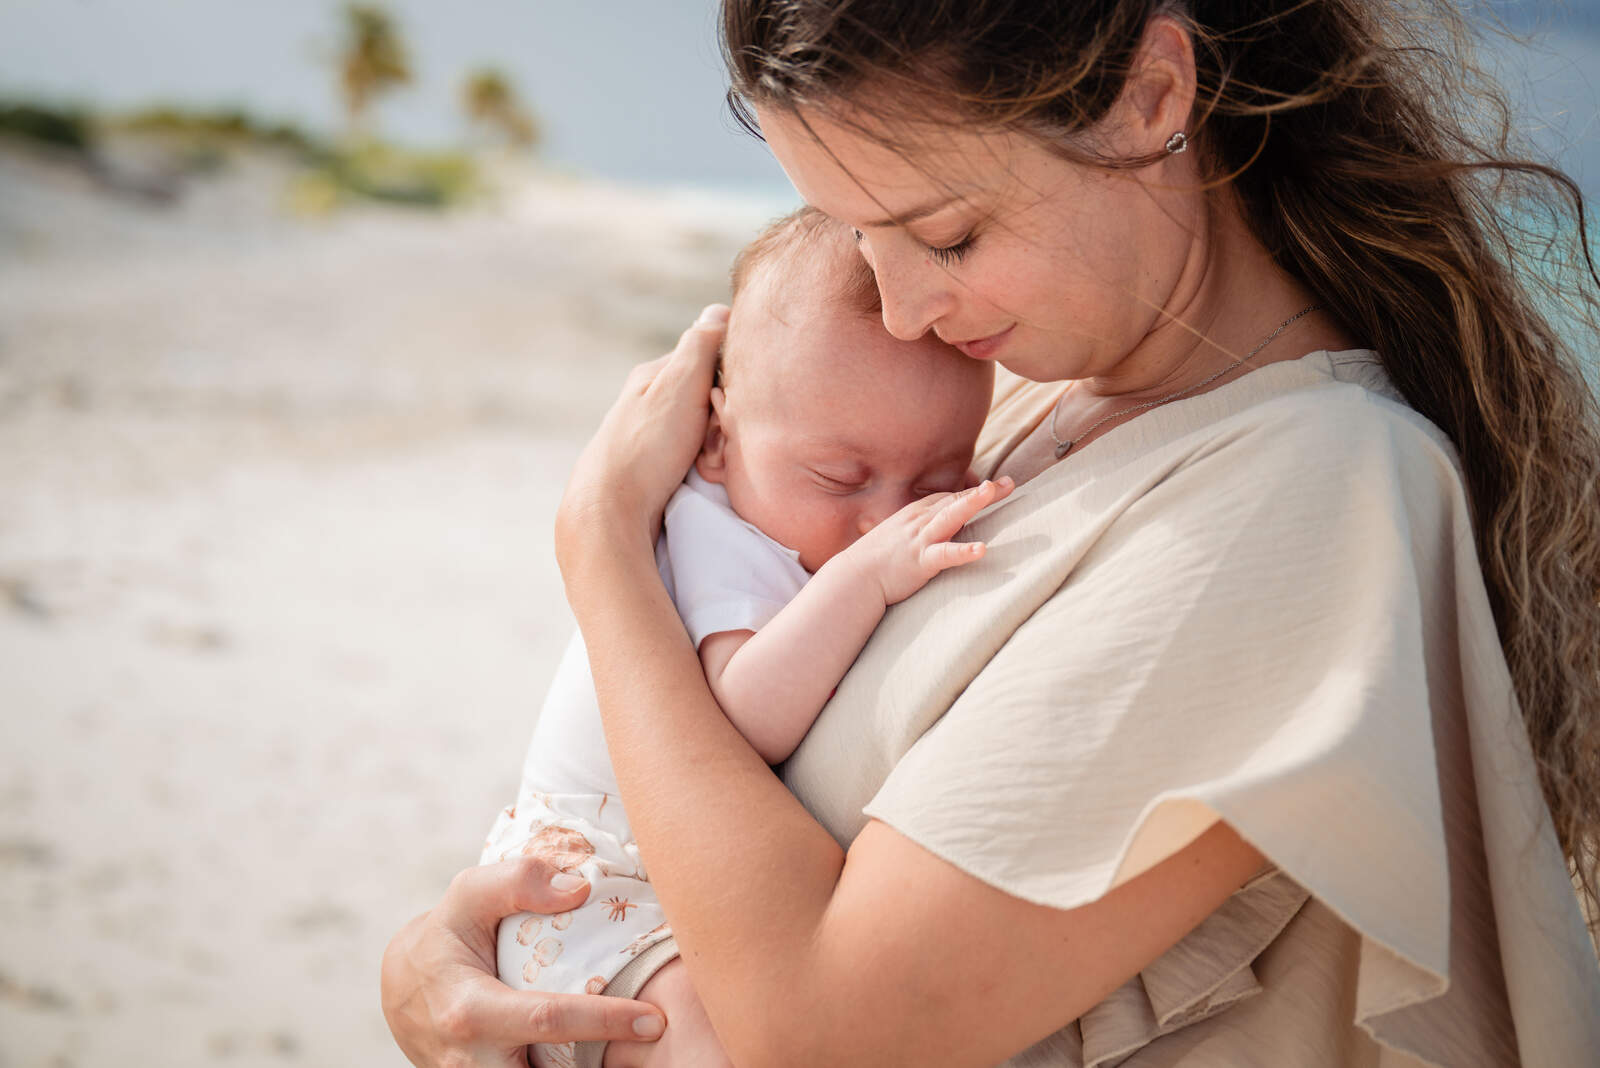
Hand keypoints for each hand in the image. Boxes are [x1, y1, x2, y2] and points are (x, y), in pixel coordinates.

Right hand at [380, 857, 666, 1066]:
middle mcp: (473, 1061)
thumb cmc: (446, 936)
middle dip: (604, 1066)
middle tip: (659, 1047)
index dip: (605, 1020)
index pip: (547, 1020)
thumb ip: (519, 881)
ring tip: (640, 1055)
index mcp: (470, 1011)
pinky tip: (607, 1056)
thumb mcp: (469, 896)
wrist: (402, 989)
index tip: (654, 1019)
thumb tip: (582, 888)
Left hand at [556, 306, 727, 561]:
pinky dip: (703, 467)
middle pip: (709, 397)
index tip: (729, 403)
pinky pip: (693, 458)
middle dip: (721, 420)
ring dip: (715, 447)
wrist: (610, 513)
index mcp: (655, 375)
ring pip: (705, 431)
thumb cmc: (646, 447)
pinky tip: (699, 480)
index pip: (710, 356)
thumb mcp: (679, 386)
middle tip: (713, 442)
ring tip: (704, 466)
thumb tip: (720, 309)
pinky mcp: (654, 468)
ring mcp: (652, 435)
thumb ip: (701, 346)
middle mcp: (651, 400)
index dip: (730, 378)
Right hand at [841, 478, 1014, 605]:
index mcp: (915, 514)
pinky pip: (945, 555)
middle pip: (955, 500)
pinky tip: (982, 550)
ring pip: (950, 516)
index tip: (993, 487)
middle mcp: (919, 521)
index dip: (972, 491)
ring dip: (972, 503)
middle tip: (1010, 483)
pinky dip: (963, 552)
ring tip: (993, 491)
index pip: (948, 497)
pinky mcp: (921, 561)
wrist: (852, 578)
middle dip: (983, 491)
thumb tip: (938, 529)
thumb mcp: (898, 537)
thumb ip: (919, 530)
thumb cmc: (874, 561)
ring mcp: (920, 540)